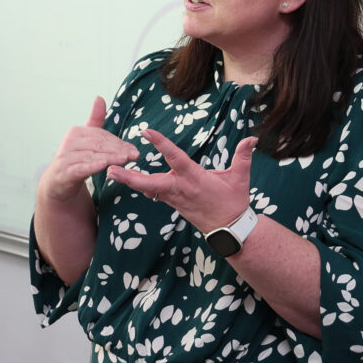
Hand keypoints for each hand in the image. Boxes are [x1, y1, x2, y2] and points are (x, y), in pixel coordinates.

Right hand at [39, 96, 138, 203]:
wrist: (59, 182)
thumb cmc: (76, 159)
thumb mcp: (86, 139)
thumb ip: (95, 120)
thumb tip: (99, 97)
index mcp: (77, 132)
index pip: (102, 136)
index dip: (119, 142)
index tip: (134, 149)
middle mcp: (70, 142)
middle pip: (99, 144)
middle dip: (118, 149)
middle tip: (135, 154)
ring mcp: (66, 157)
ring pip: (92, 156)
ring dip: (110, 158)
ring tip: (126, 159)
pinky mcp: (65, 172)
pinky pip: (81, 168)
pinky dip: (93, 166)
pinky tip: (105, 166)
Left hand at [107, 128, 257, 234]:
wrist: (229, 229)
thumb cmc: (234, 202)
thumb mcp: (240, 179)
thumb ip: (243, 157)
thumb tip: (253, 139)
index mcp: (194, 178)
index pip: (175, 158)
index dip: (161, 144)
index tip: (147, 132)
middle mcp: (180, 188)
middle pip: (149, 182)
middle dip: (129, 176)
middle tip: (110, 169)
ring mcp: (174, 198)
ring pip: (147, 188)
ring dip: (129, 181)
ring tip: (110, 172)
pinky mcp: (172, 203)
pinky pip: (152, 193)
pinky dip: (140, 186)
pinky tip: (127, 180)